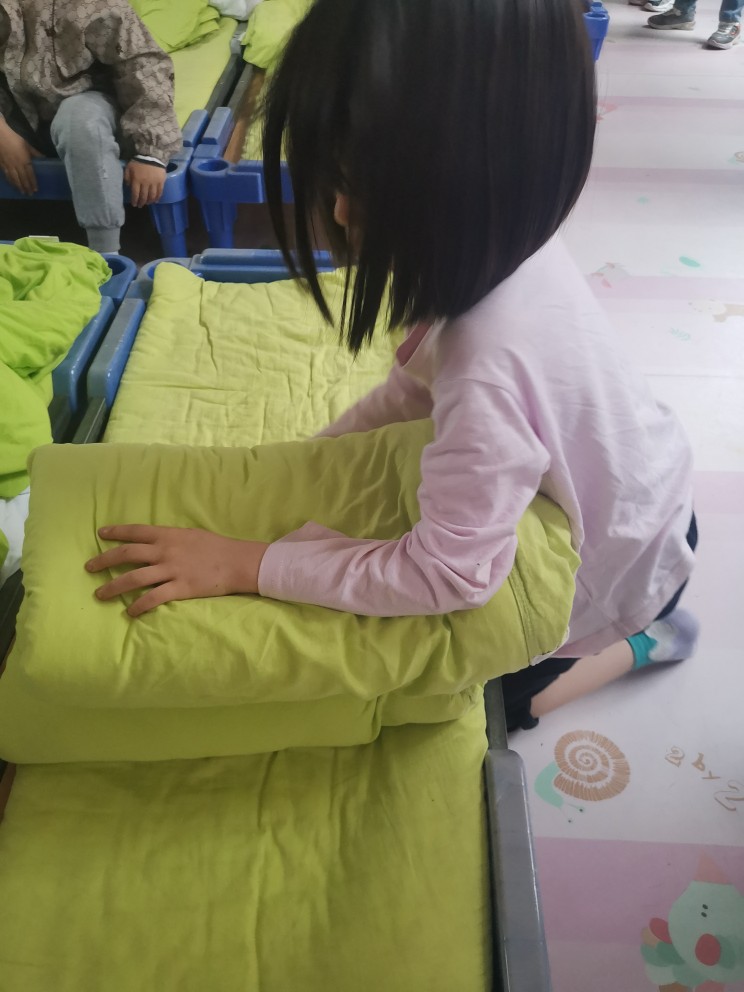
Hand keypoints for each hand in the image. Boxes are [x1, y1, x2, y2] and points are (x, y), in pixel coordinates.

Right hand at [0, 120, 41, 194]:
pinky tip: (12, 184)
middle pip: (22, 179)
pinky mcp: (1, 164)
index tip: (35, 189)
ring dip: (18, 186)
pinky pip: (6, 175)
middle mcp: (17, 165)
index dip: (33, 183)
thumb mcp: (27, 145)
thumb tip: (43, 157)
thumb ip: (35, 153)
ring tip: (22, 192)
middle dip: (26, 187)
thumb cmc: (15, 138)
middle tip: (29, 194)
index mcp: (25, 161)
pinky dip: (10, 181)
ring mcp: (8, 166)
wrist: (0, 135)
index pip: (30, 175)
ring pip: (14, 179)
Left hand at [85, 525, 268, 616]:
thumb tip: (155, 542)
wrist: (237, 561)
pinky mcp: (180, 588)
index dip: (116, 532)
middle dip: (104, 561)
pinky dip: (138, 606)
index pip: (135, 531)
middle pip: (127, 555)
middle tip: (89, 567)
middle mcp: (165, 551)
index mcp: (168, 535)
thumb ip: (171, 538)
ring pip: (134, 578)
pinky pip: (153, 598)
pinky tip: (129, 612)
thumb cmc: (216, 547)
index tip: (100, 534)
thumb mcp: (191, 534)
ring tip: (100, 594)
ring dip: (114, 587)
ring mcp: (171, 570)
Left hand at [124, 160, 165, 207]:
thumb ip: (127, 177)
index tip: (134, 204)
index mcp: (136, 180)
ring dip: (149, 201)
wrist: (152, 155)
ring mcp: (154, 183)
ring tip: (147, 203)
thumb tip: (128, 186)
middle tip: (140, 206)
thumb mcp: (129, 167)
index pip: (135, 194)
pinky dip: (157, 198)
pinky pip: (159, 192)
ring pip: (152, 196)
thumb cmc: (138, 161)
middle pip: (143, 196)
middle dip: (141, 202)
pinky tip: (155, 201)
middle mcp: (145, 183)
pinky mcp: (161, 182)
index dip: (135, 200)